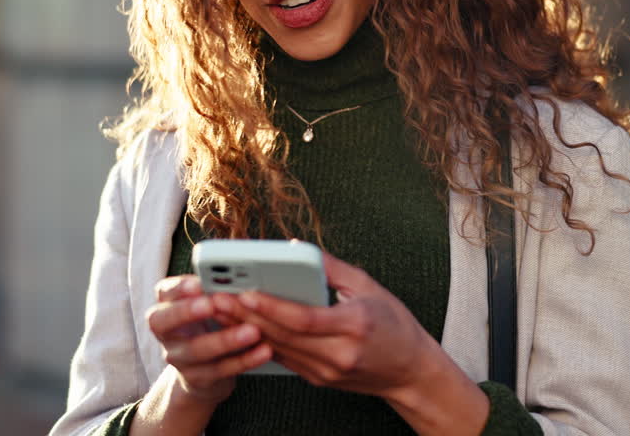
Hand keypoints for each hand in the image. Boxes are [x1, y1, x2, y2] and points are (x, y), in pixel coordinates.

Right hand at [146, 275, 271, 405]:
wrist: (203, 373)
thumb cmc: (207, 328)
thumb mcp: (204, 307)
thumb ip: (213, 292)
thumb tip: (239, 278)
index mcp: (167, 308)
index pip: (164, 293)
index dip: (179, 288)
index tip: (198, 283)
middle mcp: (166, 334)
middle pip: (163, 322)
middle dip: (187, 312)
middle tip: (212, 303)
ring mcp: (179, 358)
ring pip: (196, 349)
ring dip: (226, 340)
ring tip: (253, 330)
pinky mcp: (197, 378)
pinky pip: (221, 369)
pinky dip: (245, 360)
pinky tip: (264, 350)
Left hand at [208, 252, 438, 398]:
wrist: (410, 372)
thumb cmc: (394, 324)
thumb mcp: (369, 287)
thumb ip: (331, 268)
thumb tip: (295, 249)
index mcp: (354, 325)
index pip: (304, 318)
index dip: (272, 306)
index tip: (246, 291)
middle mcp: (339, 353)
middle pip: (284, 335)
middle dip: (247, 315)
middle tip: (218, 297)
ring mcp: (328, 371)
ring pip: (279, 349)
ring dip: (247, 329)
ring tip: (222, 309)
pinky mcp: (319, 380)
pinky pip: (286, 359)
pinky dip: (262, 342)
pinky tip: (241, 327)